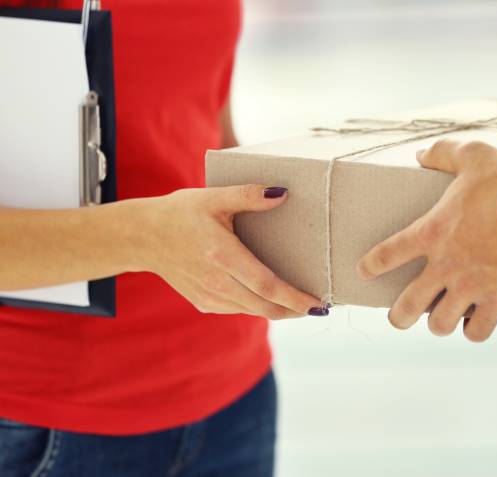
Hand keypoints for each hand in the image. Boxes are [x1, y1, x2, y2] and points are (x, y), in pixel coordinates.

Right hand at [137, 185, 325, 317]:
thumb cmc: (181, 213)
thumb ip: (248, 195)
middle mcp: (216, 282)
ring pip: (252, 311)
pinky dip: (258, 307)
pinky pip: (238, 309)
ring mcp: (208, 296)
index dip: (294, 298)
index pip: (267, 285)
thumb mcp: (214, 197)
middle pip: (264, 307)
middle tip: (319, 307)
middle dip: (294, 310)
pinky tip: (272, 299)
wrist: (143, 237)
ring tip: (301, 304)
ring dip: (279, 311)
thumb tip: (282, 194)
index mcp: (222, 255)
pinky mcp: (203, 303)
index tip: (317, 302)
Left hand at [357, 140, 496, 341]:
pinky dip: (474, 330)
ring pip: (440, 324)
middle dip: (399, 316)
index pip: (388, 254)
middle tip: (399, 317)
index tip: (364, 271)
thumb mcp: (474, 155)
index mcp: (432, 232)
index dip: (372, 265)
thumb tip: (420, 155)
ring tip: (440, 321)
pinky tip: (474, 323)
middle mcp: (445, 266)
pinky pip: (477, 331)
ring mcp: (471, 287)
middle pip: (407, 305)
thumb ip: (443, 153)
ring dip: (438, 324)